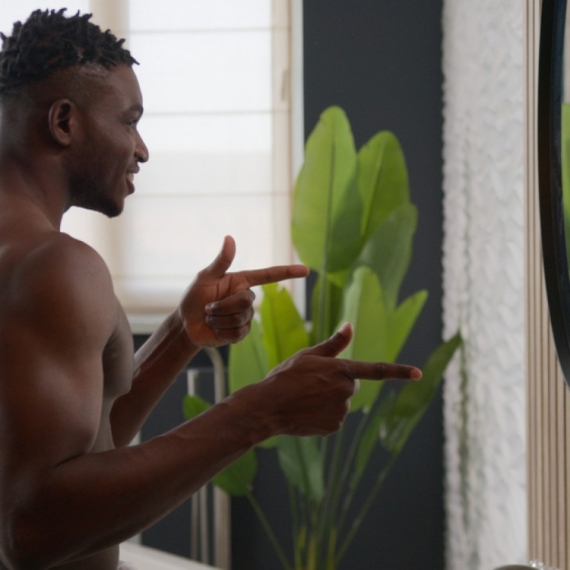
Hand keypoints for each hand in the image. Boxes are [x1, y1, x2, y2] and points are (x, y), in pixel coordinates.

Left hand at [177, 236, 308, 348]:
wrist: (187, 324)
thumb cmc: (194, 297)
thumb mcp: (205, 278)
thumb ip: (220, 261)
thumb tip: (230, 238)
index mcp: (241, 281)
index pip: (269, 276)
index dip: (288, 273)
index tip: (305, 270)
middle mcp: (247, 298)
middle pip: (247, 301)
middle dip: (223, 306)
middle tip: (208, 308)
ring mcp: (246, 316)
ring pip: (241, 319)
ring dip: (219, 320)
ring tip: (210, 318)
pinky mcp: (241, 333)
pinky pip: (238, 334)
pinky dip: (222, 332)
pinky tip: (215, 330)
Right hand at [257, 323, 421, 436]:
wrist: (269, 407)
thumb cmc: (286, 376)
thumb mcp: (309, 355)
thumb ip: (334, 344)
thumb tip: (350, 325)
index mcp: (342, 370)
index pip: (377, 370)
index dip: (399, 371)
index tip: (419, 374)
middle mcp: (346, 391)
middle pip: (351, 385)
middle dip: (338, 383)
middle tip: (312, 383)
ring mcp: (341, 412)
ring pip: (341, 402)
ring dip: (328, 399)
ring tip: (305, 397)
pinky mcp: (334, 427)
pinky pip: (333, 418)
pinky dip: (322, 414)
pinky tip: (306, 411)